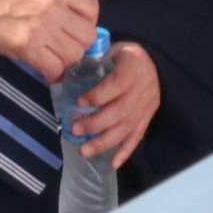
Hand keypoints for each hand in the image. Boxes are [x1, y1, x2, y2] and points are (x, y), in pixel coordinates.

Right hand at [0, 0, 99, 81]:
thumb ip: (55, 0)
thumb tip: (70, 24)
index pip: (92, 11)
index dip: (86, 25)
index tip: (72, 32)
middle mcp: (55, 5)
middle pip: (87, 36)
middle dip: (78, 47)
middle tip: (63, 50)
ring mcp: (42, 26)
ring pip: (74, 54)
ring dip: (66, 62)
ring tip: (53, 61)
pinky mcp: (27, 45)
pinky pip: (55, 67)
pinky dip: (54, 73)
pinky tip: (46, 71)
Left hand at [68, 41, 158, 169]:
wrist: (153, 62)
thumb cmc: (122, 56)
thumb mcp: (110, 48)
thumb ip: (91, 57)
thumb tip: (59, 69)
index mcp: (132, 67)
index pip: (117, 84)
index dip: (99, 95)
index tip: (79, 102)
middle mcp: (141, 89)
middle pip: (120, 110)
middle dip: (96, 123)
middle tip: (74, 130)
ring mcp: (146, 106)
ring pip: (127, 127)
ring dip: (105, 142)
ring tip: (84, 151)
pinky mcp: (147, 118)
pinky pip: (137, 136)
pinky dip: (125, 152)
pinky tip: (112, 164)